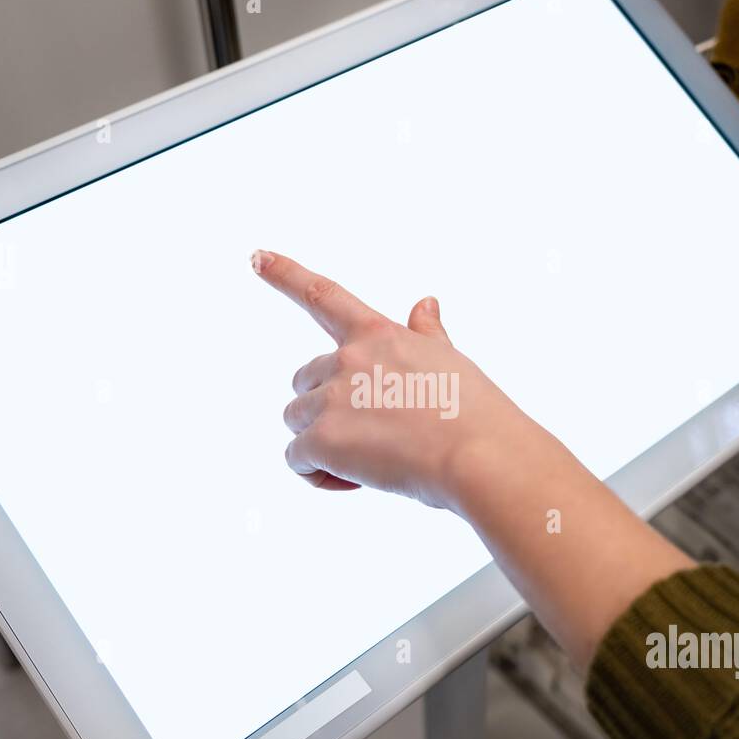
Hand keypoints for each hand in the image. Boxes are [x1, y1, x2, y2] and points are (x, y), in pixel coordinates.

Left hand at [250, 249, 537, 509]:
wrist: (482, 457)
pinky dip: (318, 475)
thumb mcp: (451, 361)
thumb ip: (427, 334)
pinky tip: (357, 481)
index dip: (285, 273)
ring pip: (298, 422)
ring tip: (371, 461)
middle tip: (372, 435)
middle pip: (305, 381)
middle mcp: (349, 358)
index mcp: (379, 335)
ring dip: (322, 442)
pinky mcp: (322, 439)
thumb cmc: (476, 414)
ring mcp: (332, 398)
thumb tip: (427, 303)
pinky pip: (297, 460)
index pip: (323, 295)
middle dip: (326, 407)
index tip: (256, 257)